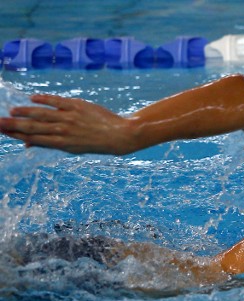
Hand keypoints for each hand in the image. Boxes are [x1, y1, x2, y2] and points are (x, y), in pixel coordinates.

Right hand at [0, 94, 133, 154]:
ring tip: (11, 112)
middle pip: (34, 128)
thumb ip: (51, 143)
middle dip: (14, 126)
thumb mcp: (73, 148)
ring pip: (42, 115)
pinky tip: (32, 98)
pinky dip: (44, 99)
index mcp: (62, 144)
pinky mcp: (77, 106)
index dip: (17, 136)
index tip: (3, 132)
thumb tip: (28, 144)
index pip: (34, 139)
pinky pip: (57, 101)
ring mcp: (70, 118)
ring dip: (25, 113)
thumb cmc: (95, 142)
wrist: (119, 135)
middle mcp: (64, 131)